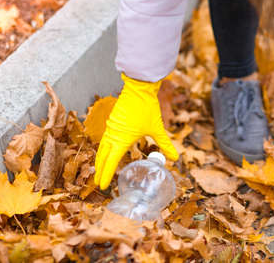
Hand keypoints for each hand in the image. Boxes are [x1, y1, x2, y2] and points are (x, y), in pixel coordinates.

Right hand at [94, 74, 177, 189]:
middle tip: (98, 183)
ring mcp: (110, 128)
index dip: (106, 175)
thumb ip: (165, 144)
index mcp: (122, 140)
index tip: (103, 186)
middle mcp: (113, 135)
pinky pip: (104, 139)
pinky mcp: (112, 121)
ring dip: (100, 160)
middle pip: (102, 157)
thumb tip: (175, 158)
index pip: (111, 162)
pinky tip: (106, 151)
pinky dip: (103, 148)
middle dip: (100, 171)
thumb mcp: (157, 128)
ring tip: (99, 170)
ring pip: (102, 147)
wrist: (138, 88)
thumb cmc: (147, 108)